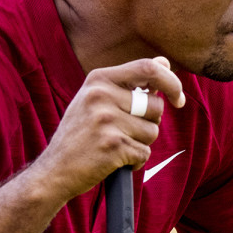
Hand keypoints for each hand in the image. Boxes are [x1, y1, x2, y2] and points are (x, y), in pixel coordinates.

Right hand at [33, 57, 184, 201]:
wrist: (55, 170)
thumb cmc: (80, 134)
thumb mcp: (97, 99)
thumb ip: (129, 82)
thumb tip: (164, 62)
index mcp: (98, 79)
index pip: (148, 69)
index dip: (171, 82)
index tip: (178, 98)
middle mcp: (101, 96)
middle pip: (156, 106)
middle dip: (151, 123)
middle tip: (127, 132)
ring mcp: (106, 121)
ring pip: (152, 132)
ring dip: (141, 143)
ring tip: (116, 146)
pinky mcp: (113, 146)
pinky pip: (144, 153)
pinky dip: (134, 161)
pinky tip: (114, 160)